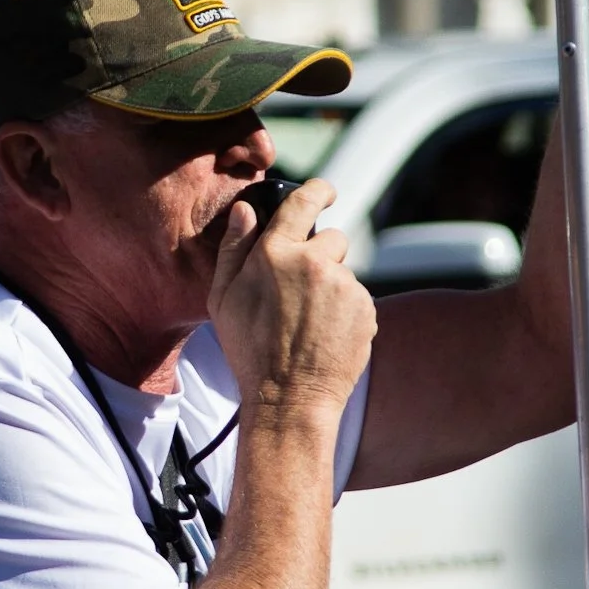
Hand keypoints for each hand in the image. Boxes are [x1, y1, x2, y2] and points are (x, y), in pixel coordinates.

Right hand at [207, 178, 374, 420]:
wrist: (289, 397)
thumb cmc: (248, 350)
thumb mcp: (222, 298)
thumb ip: (234, 247)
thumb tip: (245, 210)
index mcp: (275, 252)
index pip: (304, 202)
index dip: (318, 190)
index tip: (324, 191)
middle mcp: (314, 262)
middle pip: (331, 238)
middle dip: (320, 255)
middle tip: (300, 291)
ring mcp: (344, 285)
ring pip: (344, 272)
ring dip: (331, 287)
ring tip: (309, 322)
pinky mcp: (366, 308)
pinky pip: (357, 298)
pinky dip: (345, 311)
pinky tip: (325, 335)